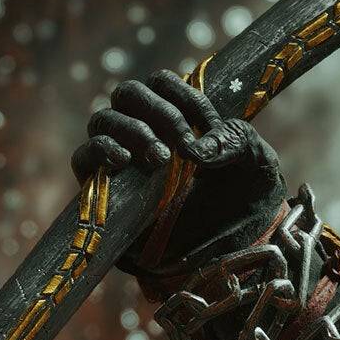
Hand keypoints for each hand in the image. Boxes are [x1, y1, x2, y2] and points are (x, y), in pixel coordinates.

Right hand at [73, 71, 283, 272]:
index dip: (182, 95)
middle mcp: (148, 135)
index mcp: (180, 118)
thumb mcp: (256, 163)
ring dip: (131, 130)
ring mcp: (125, 164)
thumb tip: (194, 146)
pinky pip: (83, 159)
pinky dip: (99, 151)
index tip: (207, 125)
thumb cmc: (247, 204)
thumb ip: (234, 138)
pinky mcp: (106, 195)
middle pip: (127, 95)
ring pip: (103, 121)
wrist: (235, 256)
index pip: (162, 83)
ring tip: (161, 159)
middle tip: (182, 141)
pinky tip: (124, 161)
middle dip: (155, 109)